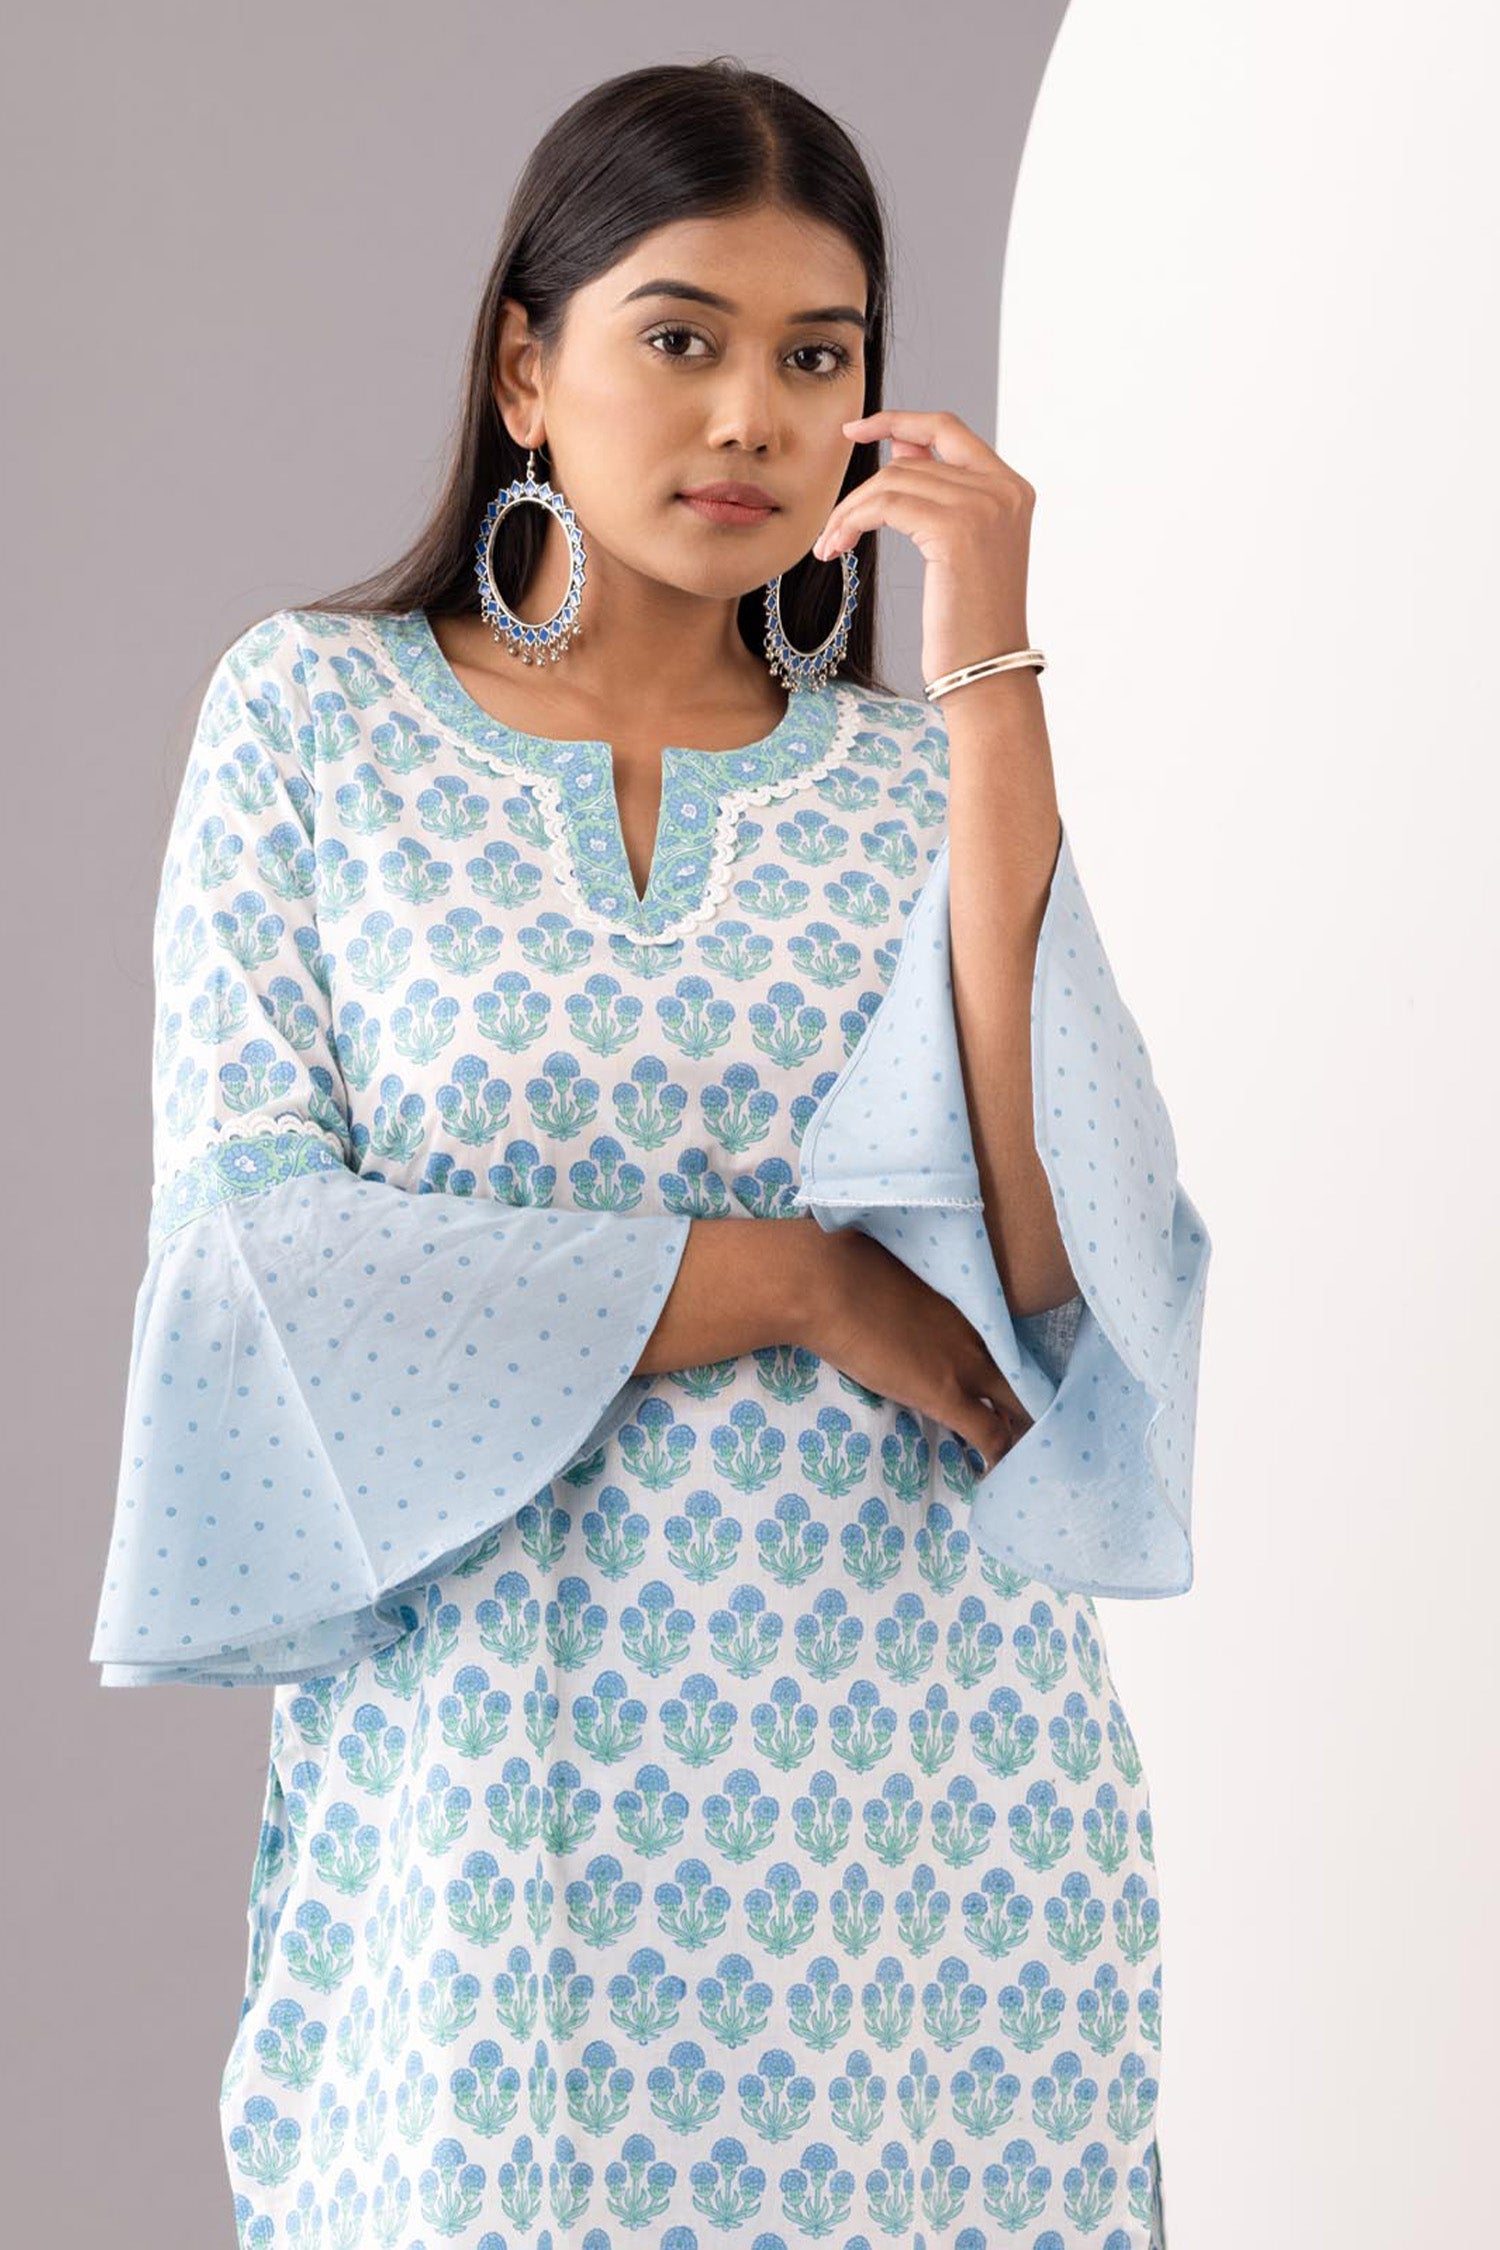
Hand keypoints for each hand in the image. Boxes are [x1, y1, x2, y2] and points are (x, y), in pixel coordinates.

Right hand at [797, 1224, 1032, 1476]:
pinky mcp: (945, 1393)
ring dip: (1020, 1430)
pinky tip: (996, 1471)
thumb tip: (909, 1304)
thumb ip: (920, 1295)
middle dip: (1030, 1400)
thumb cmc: (845, 1266)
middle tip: (1027, 1425)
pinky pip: (989, 1433)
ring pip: (1018, 1405)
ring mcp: (966, 1362)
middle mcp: (978, 1329)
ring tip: (1021, 1452)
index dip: (1013, 1365)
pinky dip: (998, 1455)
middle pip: (1025, 1372)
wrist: (825, 1282)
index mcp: (967, 1299)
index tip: (1009, 1383)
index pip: (1010, 1338)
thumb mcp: (899, 1273)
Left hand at [814, 408, 1035, 685]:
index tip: (854, 429)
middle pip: (911, 461)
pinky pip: (884, 504)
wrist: (985, 671)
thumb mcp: (959, 547)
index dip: (899, 420)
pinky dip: (850, 521)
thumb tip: (900, 444)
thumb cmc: (968, 622)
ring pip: (891, 481)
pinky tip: (834, 548)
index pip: (948, 429)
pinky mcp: (955, 529)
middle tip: (831, 528)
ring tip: (829, 545)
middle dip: (861, 491)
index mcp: (1011, 488)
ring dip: (849, 512)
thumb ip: (939, 491)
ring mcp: (983, 506)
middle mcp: (1003, 489)